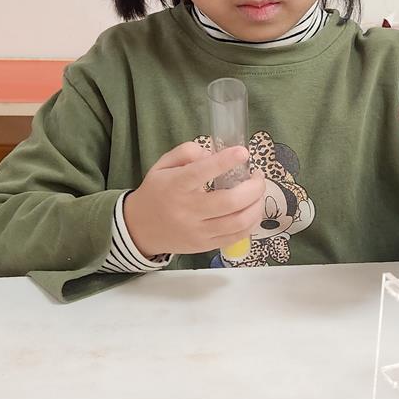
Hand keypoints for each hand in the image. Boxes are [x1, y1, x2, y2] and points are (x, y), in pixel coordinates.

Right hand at [124, 142, 264, 257]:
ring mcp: (198, 231)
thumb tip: (213, 154)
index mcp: (175, 186)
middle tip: (258, 176)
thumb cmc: (156, 192)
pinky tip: (252, 209)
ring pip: (238, 222)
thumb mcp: (163, 165)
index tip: (243, 152)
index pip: (201, 173)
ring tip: (258, 192)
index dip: (225, 161)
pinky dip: (251, 222)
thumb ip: (186, 152)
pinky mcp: (205, 245)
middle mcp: (187, 211)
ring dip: (257, 205)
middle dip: (253, 187)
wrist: (140, 228)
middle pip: (229, 201)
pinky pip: (237, 237)